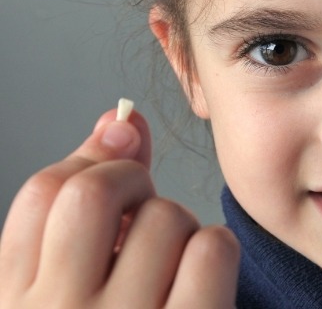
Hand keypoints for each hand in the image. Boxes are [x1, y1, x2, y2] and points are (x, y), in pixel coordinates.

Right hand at [0, 109, 239, 307]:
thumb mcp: (65, 288)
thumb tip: (121, 118)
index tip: (118, 176)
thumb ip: (90, 200)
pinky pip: (211, 249)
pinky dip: (214, 253)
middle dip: (133, 185)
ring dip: (179, 229)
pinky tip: (201, 285)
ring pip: (167, 217)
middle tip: (142, 216)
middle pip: (99, 191)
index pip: (44, 192)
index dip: (91, 167)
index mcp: (16, 304)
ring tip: (169, 270)